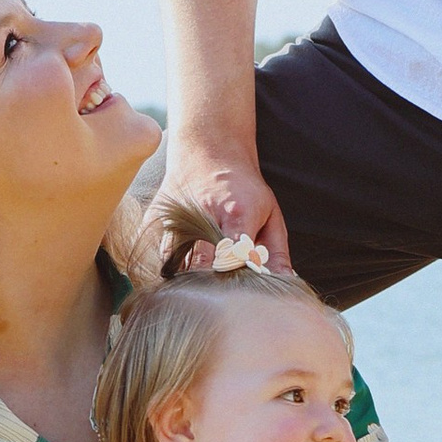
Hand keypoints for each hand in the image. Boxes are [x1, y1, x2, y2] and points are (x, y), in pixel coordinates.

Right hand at [160, 132, 290, 276]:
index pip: (234, 260)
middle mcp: (202, 216)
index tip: (243, 290)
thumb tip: (285, 281)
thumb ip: (275, 250)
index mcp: (236, 214)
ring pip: (174, 266)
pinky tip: (181, 264)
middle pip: (201, 268)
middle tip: (221, 292)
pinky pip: (158, 254)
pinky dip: (168, 265)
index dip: (238, 280)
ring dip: (187, 277)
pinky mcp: (156, 219)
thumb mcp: (268, 211)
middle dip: (211, 285)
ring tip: (201, 278)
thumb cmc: (242, 186)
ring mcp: (174, 218)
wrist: (208, 149)